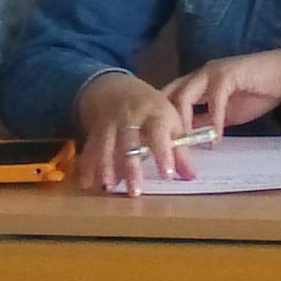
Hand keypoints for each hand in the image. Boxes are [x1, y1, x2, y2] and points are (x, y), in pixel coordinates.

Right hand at [75, 71, 201, 194]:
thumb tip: (192, 177)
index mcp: (155, 113)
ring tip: (109, 188)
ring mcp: (111, 123)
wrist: (117, 88)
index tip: (167, 175)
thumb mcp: (170, 121)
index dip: (163, 153)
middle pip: (130, 142)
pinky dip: (87, 166)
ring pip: (107, 145)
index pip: (159, 132)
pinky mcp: (95, 130)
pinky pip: (90, 148)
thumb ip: (180, 150)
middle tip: (135, 191)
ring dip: (106, 167)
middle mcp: (131, 117)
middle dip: (131, 167)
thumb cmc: (151, 109)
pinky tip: (88, 184)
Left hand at [166, 46, 280, 136]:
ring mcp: (211, 72)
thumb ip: (207, 122)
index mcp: (196, 81)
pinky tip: (215, 139)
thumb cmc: (258, 92)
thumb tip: (189, 141)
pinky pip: (213, 101)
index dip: (160, 119)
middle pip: (168, 96)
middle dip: (164, 121)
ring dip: (183, 123)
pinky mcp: (227, 75)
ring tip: (186, 146)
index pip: (168, 98)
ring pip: (184, 97)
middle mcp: (199, 74)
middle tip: (165, 149)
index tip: (156, 144)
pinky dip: (213, 121)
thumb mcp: (226, 114)